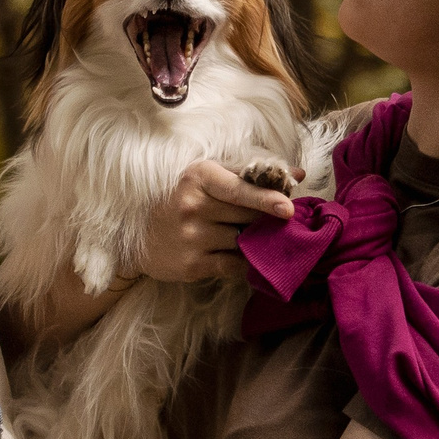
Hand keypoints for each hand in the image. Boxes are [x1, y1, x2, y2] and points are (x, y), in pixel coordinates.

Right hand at [129, 162, 298, 284]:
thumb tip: (299, 173)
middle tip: (280, 219)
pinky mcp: (191, 265)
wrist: (139, 236)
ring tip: (245, 234)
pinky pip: (233, 265)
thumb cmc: (182, 199)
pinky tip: (239, 254)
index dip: (265, 197)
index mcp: (198, 176)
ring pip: (242, 241)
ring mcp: (190, 237)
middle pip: (246, 215)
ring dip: (253, 240)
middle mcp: (192, 205)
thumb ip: (251, 174)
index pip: (237, 188)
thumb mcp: (208, 177)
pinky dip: (243, 262)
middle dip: (265, 218)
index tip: (288, 207)